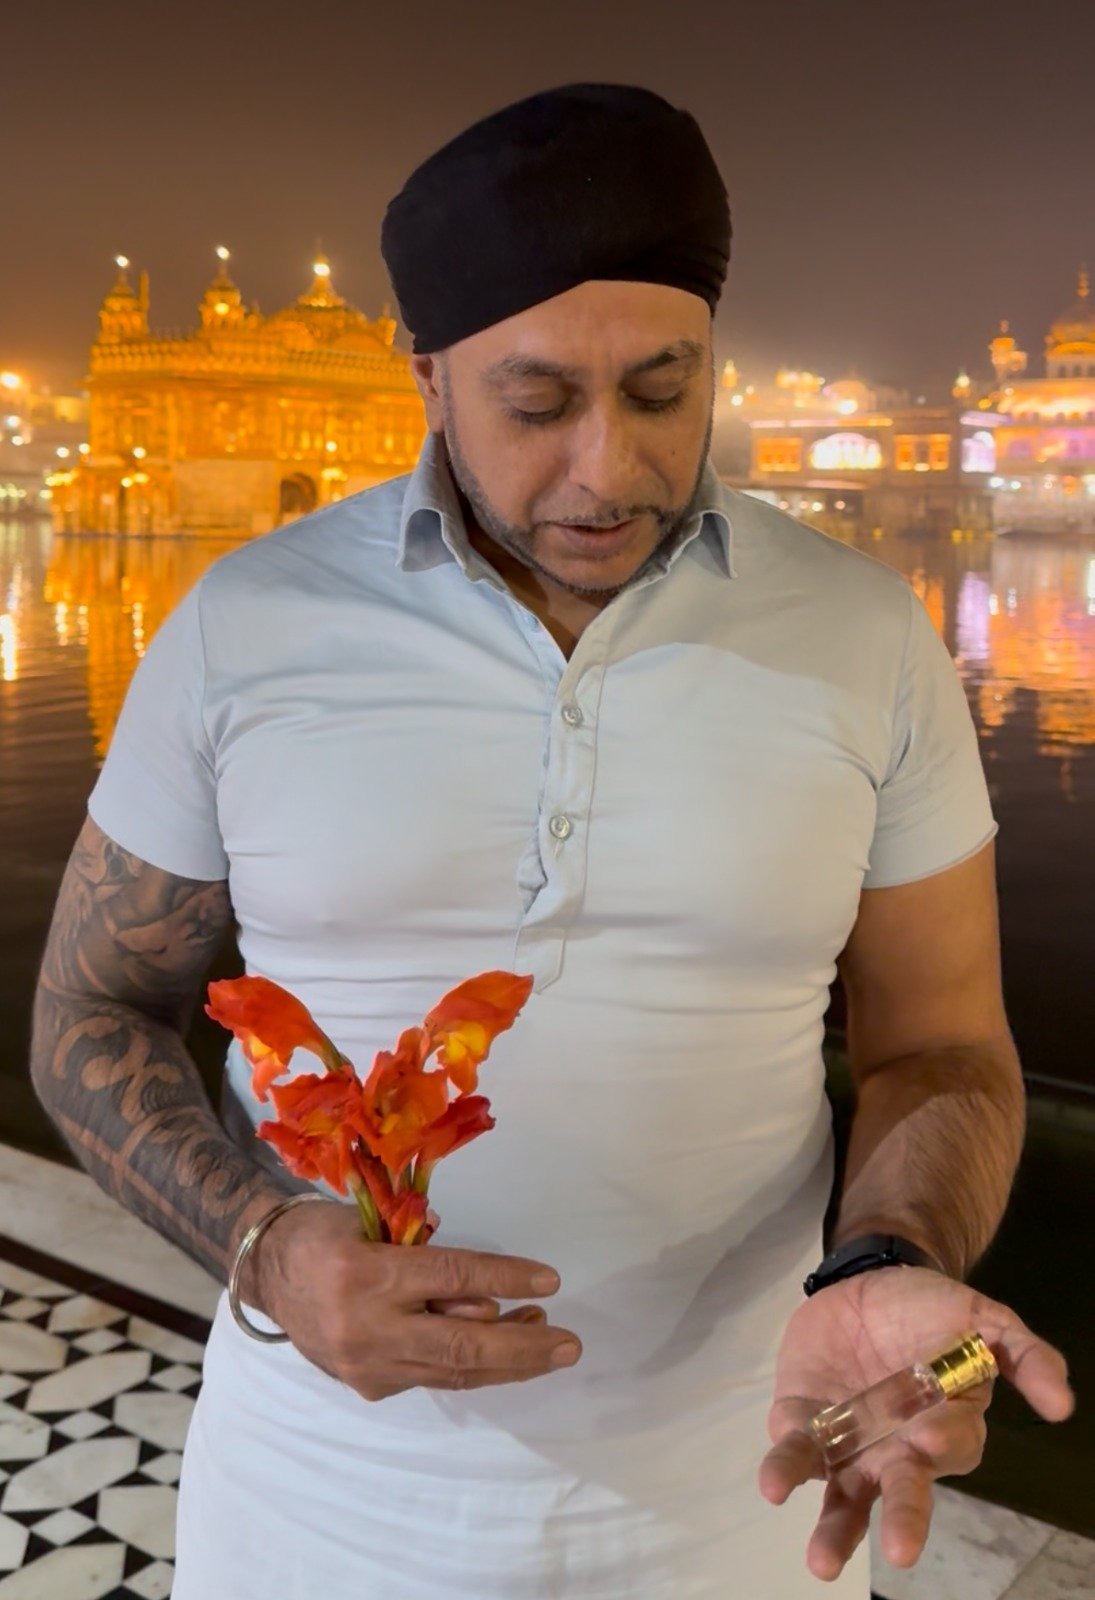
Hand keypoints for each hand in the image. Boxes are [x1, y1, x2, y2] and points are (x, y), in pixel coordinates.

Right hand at [251, 1199, 580, 1400]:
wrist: (267, 1272)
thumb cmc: (326, 1232)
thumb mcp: (372, 1220)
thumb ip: (425, 1251)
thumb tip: (484, 1287)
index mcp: (366, 1273)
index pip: (451, 1278)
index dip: (505, 1278)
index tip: (550, 1281)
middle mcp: (366, 1327)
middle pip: (460, 1346)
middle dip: (523, 1348)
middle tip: (570, 1344)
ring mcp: (366, 1365)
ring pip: (452, 1372)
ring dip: (506, 1360)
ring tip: (547, 1340)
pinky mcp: (368, 1386)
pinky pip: (432, 1376)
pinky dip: (471, 1364)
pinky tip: (501, 1348)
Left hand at [758, 1267, 1072, 1581]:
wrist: (868, 1282)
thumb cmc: (931, 1311)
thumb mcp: (984, 1320)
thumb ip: (1023, 1355)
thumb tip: (1062, 1404)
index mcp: (944, 1427)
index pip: (951, 1446)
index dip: (943, 1443)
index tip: (928, 1436)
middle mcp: (897, 1450)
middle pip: (902, 1494)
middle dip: (902, 1521)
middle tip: (899, 1551)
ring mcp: (849, 1443)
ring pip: (843, 1498)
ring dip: (834, 1531)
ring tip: (822, 1562)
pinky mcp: (801, 1422)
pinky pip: (794, 1452)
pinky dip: (784, 1470)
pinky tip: (773, 1485)